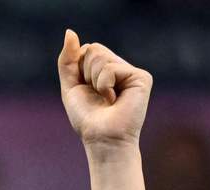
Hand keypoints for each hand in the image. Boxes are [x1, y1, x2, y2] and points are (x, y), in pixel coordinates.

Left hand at [57, 30, 152, 152]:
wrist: (101, 139)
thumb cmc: (87, 118)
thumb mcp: (71, 86)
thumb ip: (67, 59)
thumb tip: (70, 32)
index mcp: (105, 69)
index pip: (86, 49)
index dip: (78, 69)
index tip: (86, 90)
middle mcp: (121, 67)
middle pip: (93, 48)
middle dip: (85, 73)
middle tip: (97, 94)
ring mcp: (132, 72)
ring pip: (100, 56)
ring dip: (94, 81)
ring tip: (106, 98)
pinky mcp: (141, 77)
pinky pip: (111, 68)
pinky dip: (104, 84)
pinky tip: (114, 99)